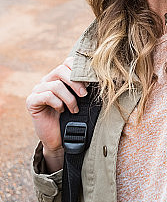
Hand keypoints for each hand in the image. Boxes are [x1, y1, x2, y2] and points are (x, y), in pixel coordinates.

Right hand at [26, 57, 87, 171]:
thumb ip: (83, 86)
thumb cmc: (71, 117)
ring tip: (74, 109)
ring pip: (56, 85)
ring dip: (69, 98)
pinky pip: (46, 96)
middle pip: (61, 70)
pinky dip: (58, 103)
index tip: (90, 82)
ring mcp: (37, 90)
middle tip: (84, 95)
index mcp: (58, 77)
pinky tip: (61, 110)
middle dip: (75, 82)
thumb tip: (99, 76)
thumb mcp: (79, 99)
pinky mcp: (32, 101)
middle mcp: (46, 80)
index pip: (68, 63)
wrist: (59, 138)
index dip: (79, 70)